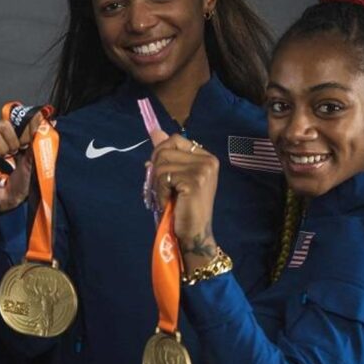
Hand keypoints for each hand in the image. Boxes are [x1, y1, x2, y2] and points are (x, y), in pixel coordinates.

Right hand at [0, 111, 44, 213]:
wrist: (7, 198)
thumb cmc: (22, 182)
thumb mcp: (35, 160)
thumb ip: (40, 141)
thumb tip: (52, 122)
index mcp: (25, 137)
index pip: (29, 117)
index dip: (34, 118)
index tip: (40, 122)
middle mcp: (11, 135)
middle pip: (15, 117)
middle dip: (23, 133)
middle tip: (25, 147)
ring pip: (4, 126)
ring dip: (12, 142)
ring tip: (13, 155)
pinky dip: (1, 149)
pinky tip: (2, 159)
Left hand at [149, 135, 219, 272]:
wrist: (194, 232)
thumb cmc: (183, 207)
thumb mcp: (175, 177)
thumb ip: (167, 155)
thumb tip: (154, 131)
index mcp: (206, 157)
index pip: (175, 139)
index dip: (160, 153)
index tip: (159, 172)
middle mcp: (208, 160)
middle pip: (165, 150)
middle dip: (155, 169)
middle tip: (160, 187)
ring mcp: (203, 170)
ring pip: (161, 164)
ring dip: (156, 184)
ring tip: (165, 197)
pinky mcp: (195, 181)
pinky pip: (163, 177)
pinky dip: (159, 192)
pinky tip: (166, 202)